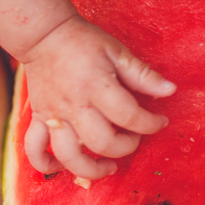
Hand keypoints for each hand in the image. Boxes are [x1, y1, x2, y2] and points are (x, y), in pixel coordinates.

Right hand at [20, 15, 175, 178]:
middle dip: (125, 147)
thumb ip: (143, 75)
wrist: (43, 35)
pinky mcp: (38, 118)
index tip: (159, 121)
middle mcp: (74, 106)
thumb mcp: (117, 52)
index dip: (151, 124)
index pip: (129, 116)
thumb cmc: (83, 42)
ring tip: (108, 166)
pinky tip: (63, 168)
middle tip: (134, 138)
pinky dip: (47, 165)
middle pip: (102, 143)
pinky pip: (35, 149)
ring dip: (91, 169)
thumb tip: (170, 90)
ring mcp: (53, 115)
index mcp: (97, 87)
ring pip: (69, 156)